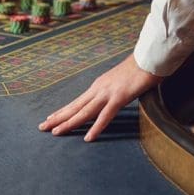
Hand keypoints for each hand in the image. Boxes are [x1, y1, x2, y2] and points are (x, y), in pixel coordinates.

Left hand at [39, 54, 160, 141]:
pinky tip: (88, 138)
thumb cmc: (140, 68)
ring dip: (69, 123)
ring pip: (84, 112)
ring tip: (55, 132)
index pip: (77, 101)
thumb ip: (114, 90)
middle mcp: (99, 89)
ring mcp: (108, 93)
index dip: (63, 111)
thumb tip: (112, 97)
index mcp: (99, 85)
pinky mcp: (120, 96)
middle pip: (75, 107)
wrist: (151, 56)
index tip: (51, 118)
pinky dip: (96, 127)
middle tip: (42, 127)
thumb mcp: (122, 81)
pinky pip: (106, 115)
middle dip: (58, 118)